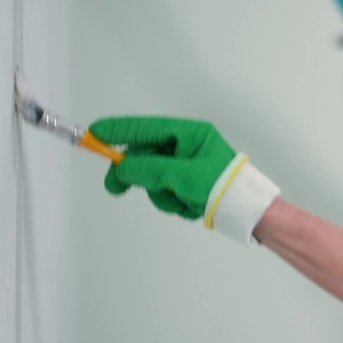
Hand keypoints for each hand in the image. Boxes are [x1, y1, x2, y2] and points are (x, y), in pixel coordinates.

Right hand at [92, 116, 280, 243]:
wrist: (251, 214)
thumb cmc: (221, 187)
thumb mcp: (179, 175)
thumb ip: (145, 169)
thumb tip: (120, 169)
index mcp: (188, 134)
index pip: (144, 128)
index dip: (116, 132)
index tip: (91, 136)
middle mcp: (187, 147)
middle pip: (144, 155)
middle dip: (136, 174)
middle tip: (115, 188)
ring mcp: (188, 167)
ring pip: (153, 178)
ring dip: (161, 193)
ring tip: (181, 200)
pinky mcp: (190, 186)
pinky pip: (166, 191)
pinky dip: (173, 202)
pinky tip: (190, 207)